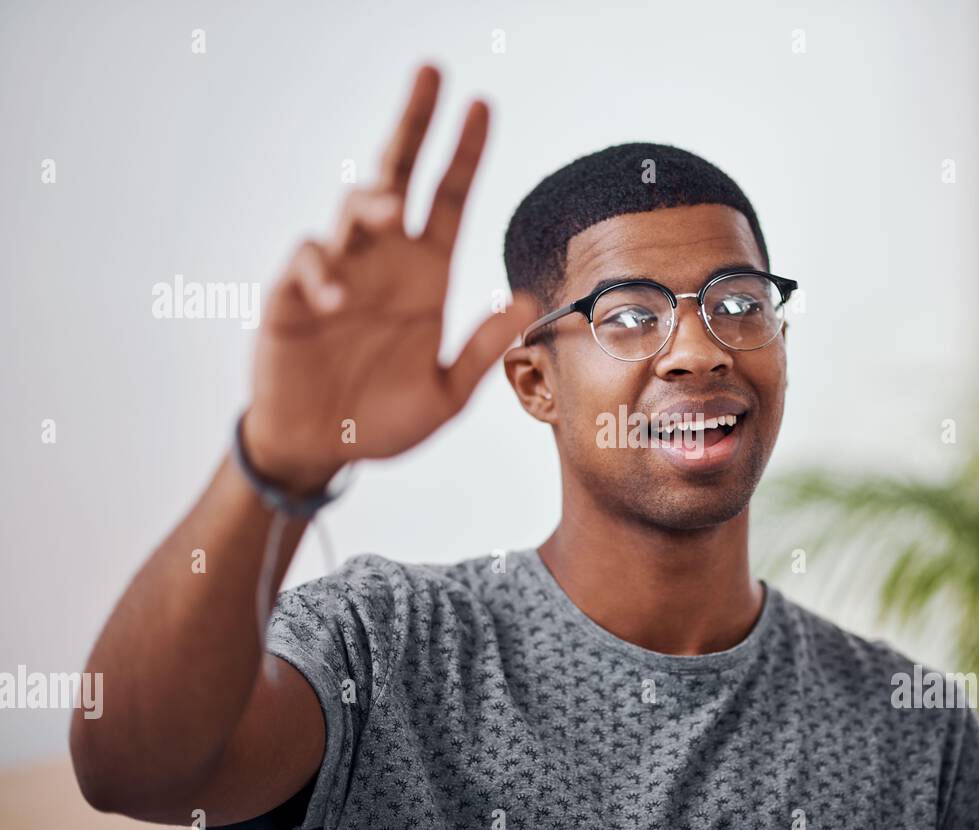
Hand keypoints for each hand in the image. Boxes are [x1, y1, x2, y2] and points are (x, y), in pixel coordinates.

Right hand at [243, 65, 539, 493]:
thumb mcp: (445, 395)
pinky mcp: (290, 298)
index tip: (482, 104)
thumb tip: (527, 302)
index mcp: (425, 274)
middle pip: (398, 174)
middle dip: (415, 123)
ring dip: (370, 204)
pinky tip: (336, 301)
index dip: (465, 154)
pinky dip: (320, 273)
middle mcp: (383, 261)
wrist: (321, 449)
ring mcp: (337, 273)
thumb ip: (481, 351)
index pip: (450, 199)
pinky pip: (306, 265)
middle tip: (432, 71)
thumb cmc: (383, 419)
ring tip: (392, 214)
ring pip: (351, 210)